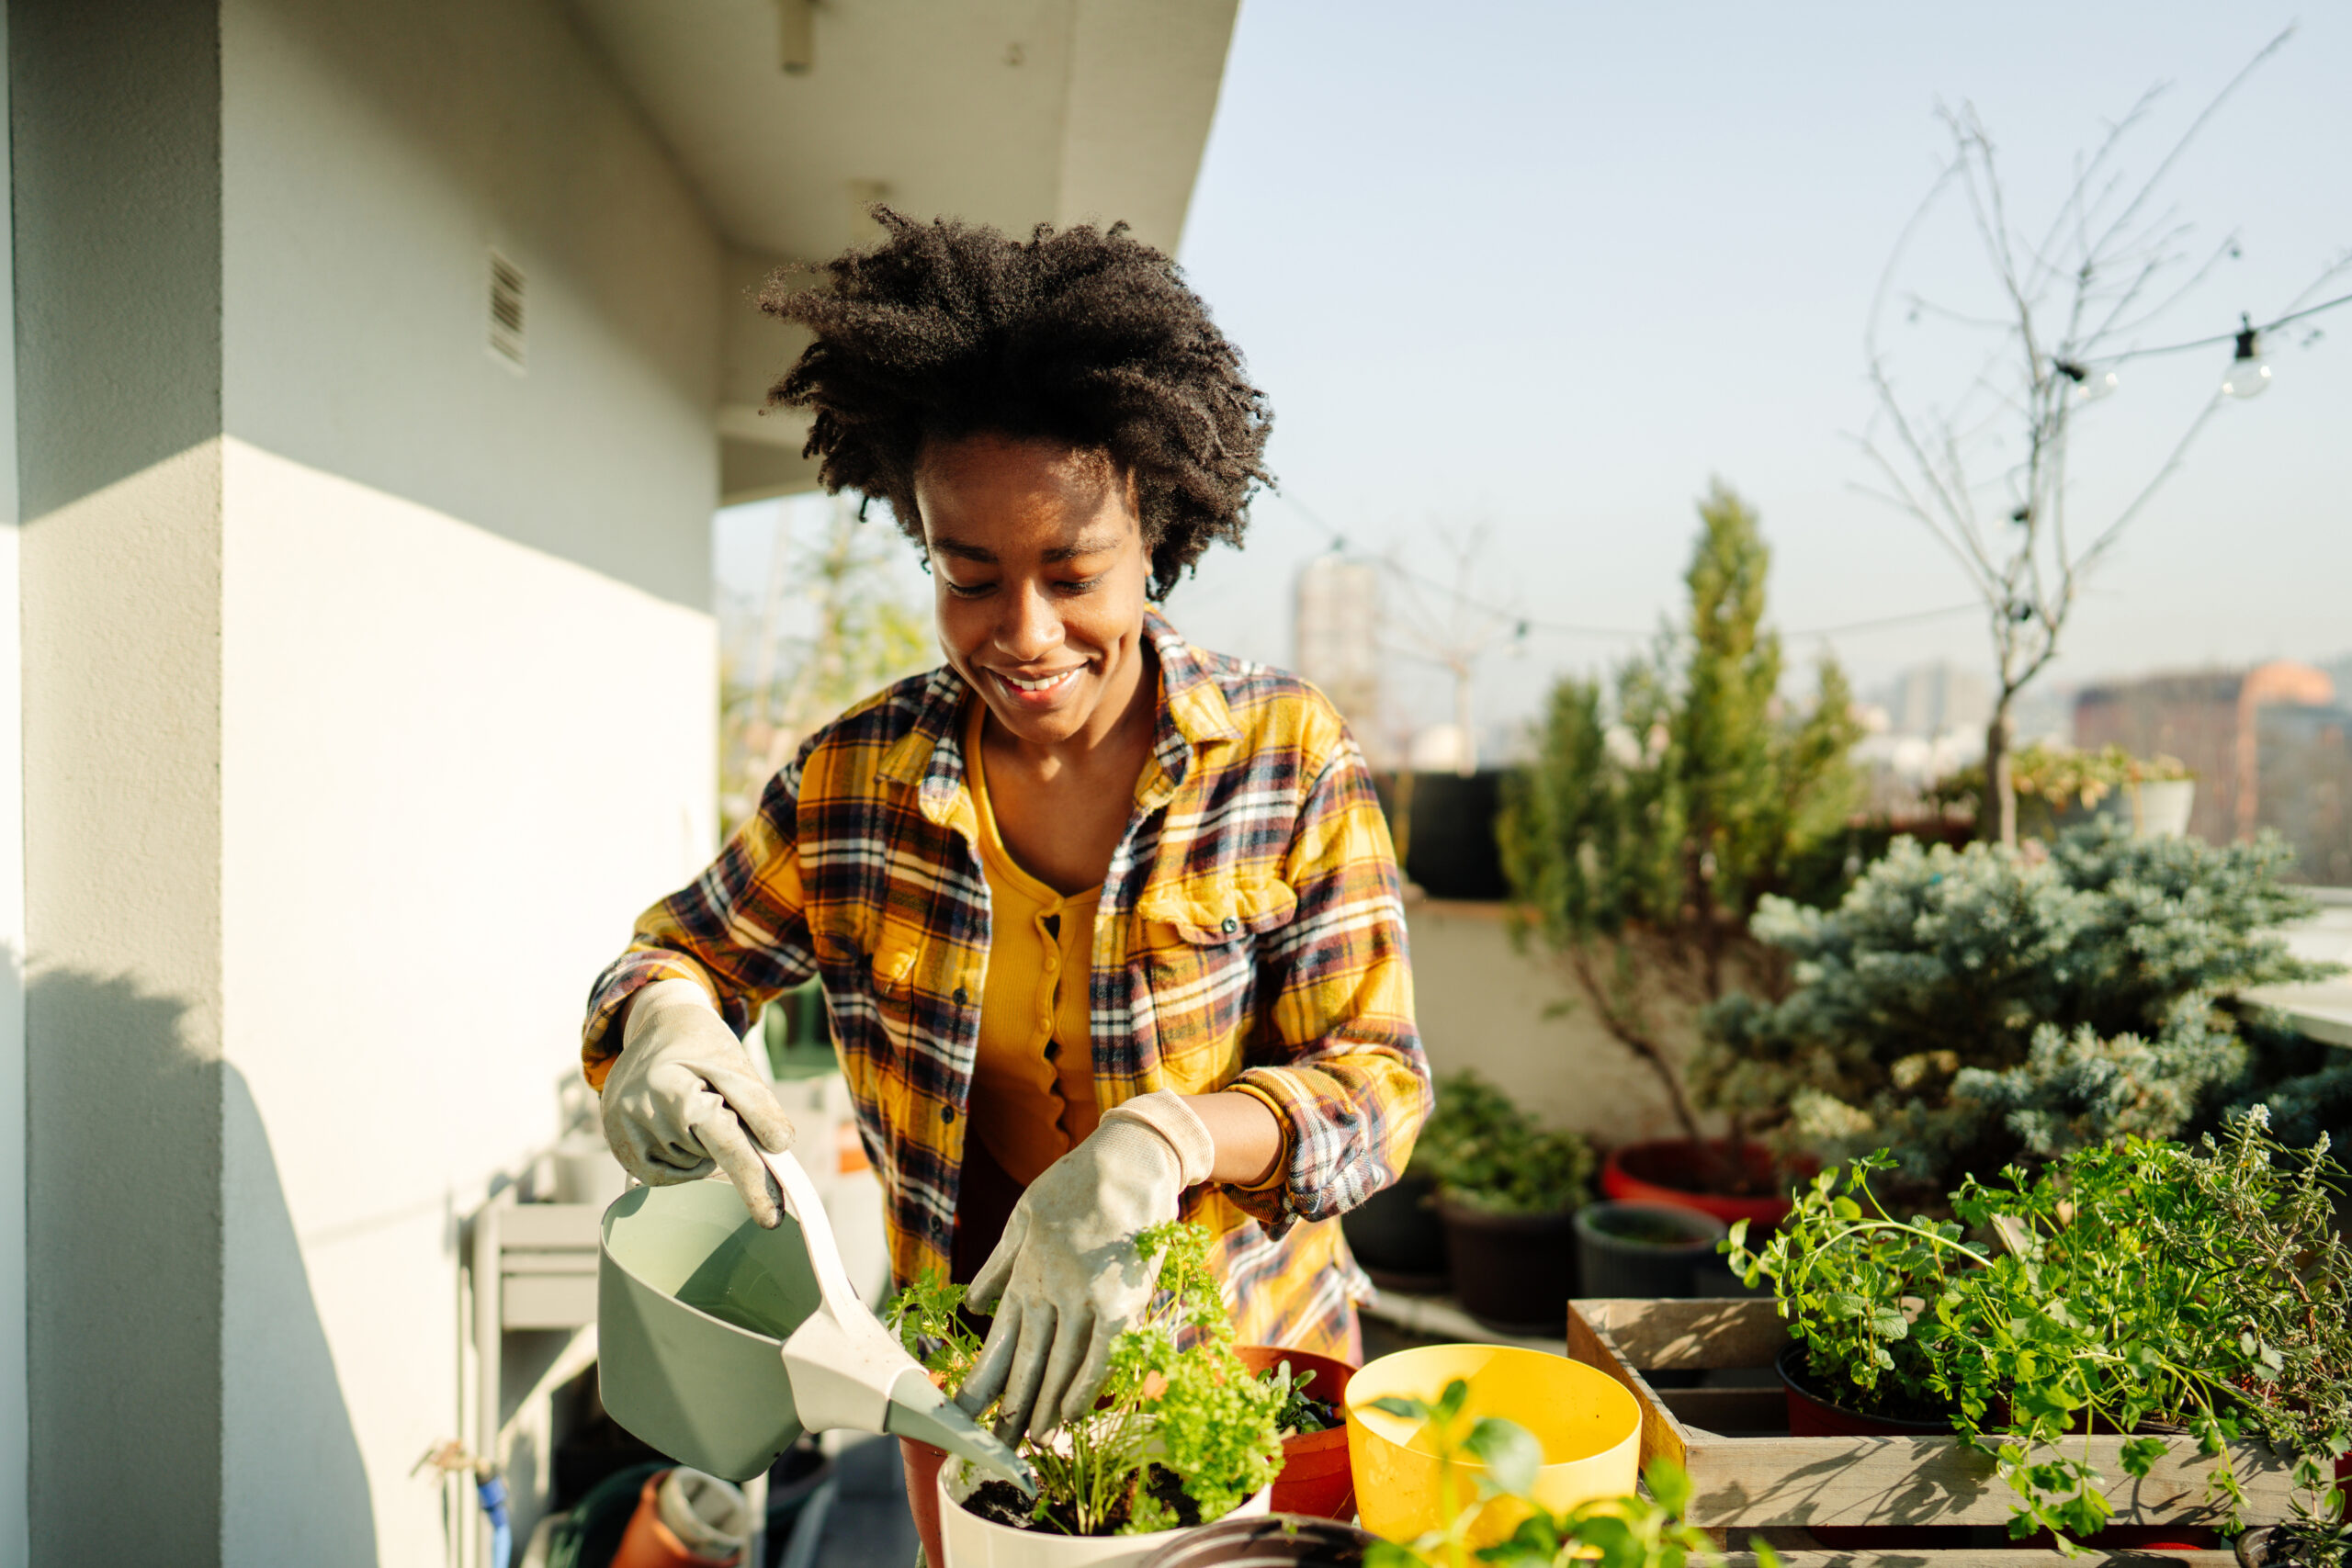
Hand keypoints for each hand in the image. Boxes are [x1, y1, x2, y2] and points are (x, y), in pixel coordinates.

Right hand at [600, 979, 795, 1226]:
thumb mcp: (736, 1064)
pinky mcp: (618, 1147)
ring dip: (704, 1147)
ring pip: (691, 1168)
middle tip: (717, 1100)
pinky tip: (679, 1128)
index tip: (773, 1219)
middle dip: (728, 1139)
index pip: (724, 1144)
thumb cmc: (702, 1046)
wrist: (654, 1029)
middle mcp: (640, 1113)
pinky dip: (684, 1160)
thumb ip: (759, 1105)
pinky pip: (665, 1177)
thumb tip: (778, 1149)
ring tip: (691, 1106)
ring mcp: (623, 1132)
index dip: (753, 1181)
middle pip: (711, 1155)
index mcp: (673, 1088)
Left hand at [955, 1093, 1214, 1440]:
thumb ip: (1000, 1264)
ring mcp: (1086, 1296)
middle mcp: (1050, 1291)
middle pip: (1026, 1363)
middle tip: (992, 1447)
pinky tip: (1071, 1415)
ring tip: (1031, 1442)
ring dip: (1045, 1408)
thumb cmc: (1076, 1184)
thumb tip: (975, 1303)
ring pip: (1061, 1365)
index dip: (980, 1381)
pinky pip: (1101, 1353)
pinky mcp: (1122, 1298)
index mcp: (1024, 1273)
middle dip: (1007, 1409)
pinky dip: (1085, 1387)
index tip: (962, 1415)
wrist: (1130, 1158)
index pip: (997, 1341)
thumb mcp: (1024, 1216)